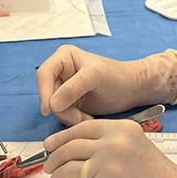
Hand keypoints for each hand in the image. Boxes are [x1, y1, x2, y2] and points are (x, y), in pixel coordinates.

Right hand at [37, 45, 176, 124]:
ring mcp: (65, 89)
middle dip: (60, 108)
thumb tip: (52, 104)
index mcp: (64, 57)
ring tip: (86, 118)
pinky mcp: (70, 103)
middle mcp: (61, 72)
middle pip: (47, 93)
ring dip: (68, 116)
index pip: (43, 74)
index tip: (48, 110)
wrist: (132, 90)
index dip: (43, 92)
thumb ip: (73, 88)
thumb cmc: (117, 76)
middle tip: (76, 118)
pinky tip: (87, 119)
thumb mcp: (95, 77)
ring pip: (54, 107)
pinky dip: (73, 120)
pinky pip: (63, 115)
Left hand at [43, 119, 176, 177]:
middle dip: (54, 159)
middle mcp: (113, 144)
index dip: (60, 138)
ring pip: (67, 170)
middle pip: (70, 148)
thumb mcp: (136, 144)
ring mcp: (109, 168)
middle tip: (49, 167)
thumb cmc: (159, 174)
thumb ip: (109, 142)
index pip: (80, 129)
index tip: (49, 146)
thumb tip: (74, 148)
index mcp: (121, 129)